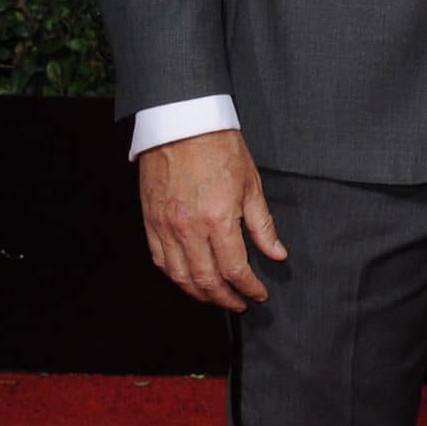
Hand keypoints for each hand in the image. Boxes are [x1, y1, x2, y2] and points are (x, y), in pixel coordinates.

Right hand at [138, 130, 287, 311]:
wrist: (182, 121)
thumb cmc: (218, 146)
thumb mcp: (250, 185)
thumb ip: (262, 225)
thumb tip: (276, 253)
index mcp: (218, 219)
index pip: (235, 269)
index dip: (249, 287)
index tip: (258, 294)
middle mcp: (189, 228)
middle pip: (206, 280)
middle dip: (225, 298)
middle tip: (239, 303)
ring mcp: (166, 226)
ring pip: (180, 276)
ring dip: (199, 293)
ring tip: (215, 297)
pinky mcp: (150, 220)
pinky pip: (160, 259)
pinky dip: (175, 276)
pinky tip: (188, 279)